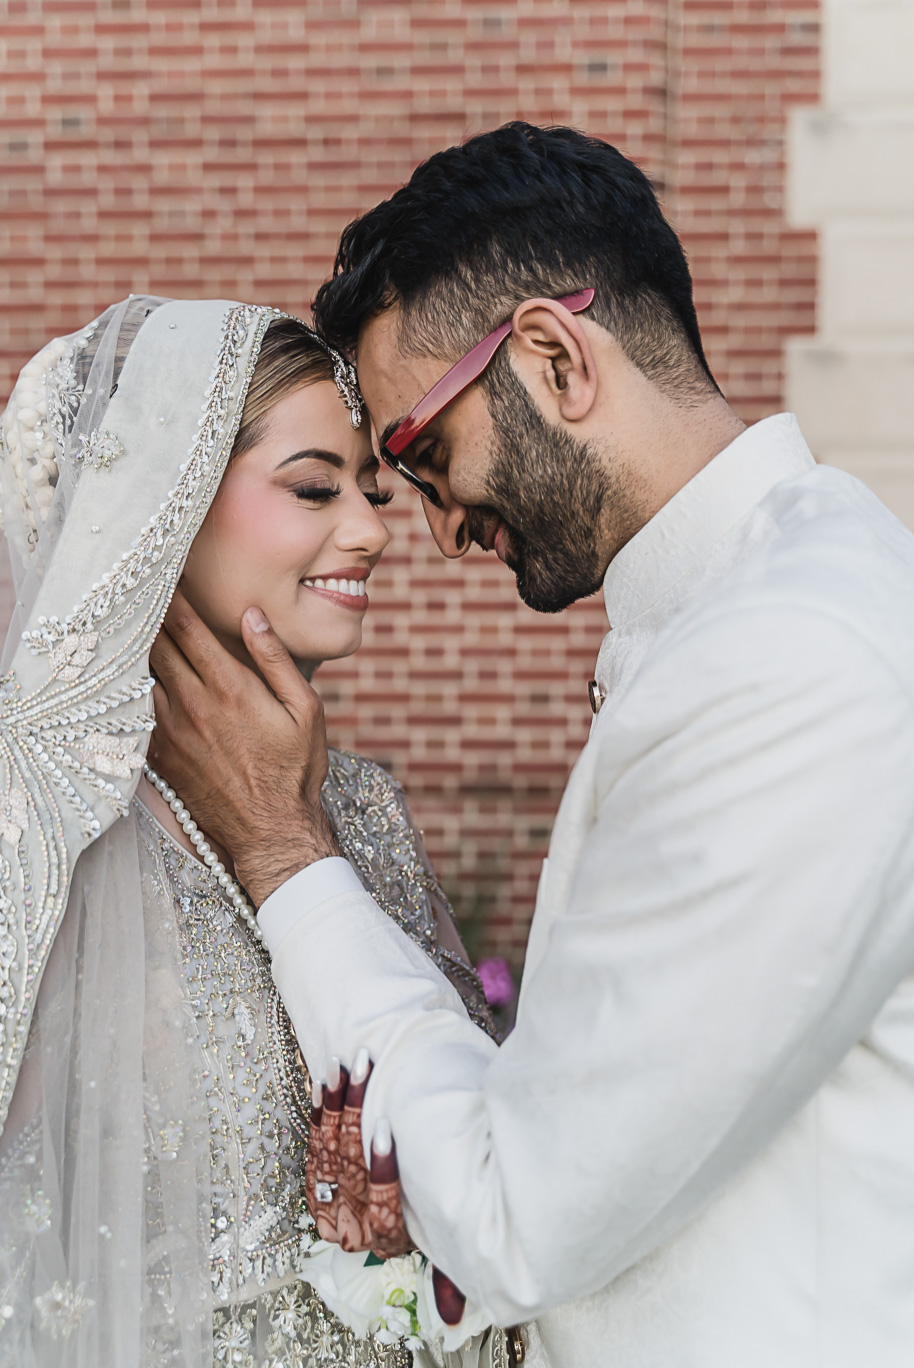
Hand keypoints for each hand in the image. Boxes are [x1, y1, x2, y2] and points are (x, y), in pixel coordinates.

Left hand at [149, 591, 339, 904]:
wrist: (271, 832)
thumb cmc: (295, 770)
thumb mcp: (305, 710)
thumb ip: (275, 659)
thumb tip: (253, 616)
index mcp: (228, 686)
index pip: (185, 625)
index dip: (170, 594)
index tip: (164, 572)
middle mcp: (192, 703)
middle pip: (153, 643)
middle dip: (146, 612)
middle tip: (137, 587)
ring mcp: (170, 730)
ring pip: (139, 673)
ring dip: (134, 648)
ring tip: (127, 624)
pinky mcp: (159, 755)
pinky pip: (136, 710)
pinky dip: (131, 687)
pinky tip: (128, 675)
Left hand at [307, 1050, 467, 1324]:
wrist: (396, 1205)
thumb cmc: (431, 1211)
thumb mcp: (440, 1240)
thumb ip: (448, 1272)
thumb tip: (455, 1319)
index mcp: (385, 1240)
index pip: (381, 1207)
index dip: (381, 1169)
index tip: (385, 1128)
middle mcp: (353, 1226)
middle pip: (350, 1166)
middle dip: (356, 1110)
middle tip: (364, 1065)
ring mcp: (330, 1201)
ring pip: (329, 1148)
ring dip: (337, 1100)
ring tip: (347, 1061)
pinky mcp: (315, 1182)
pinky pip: (312, 1143)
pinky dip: (319, 1110)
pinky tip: (324, 1081)